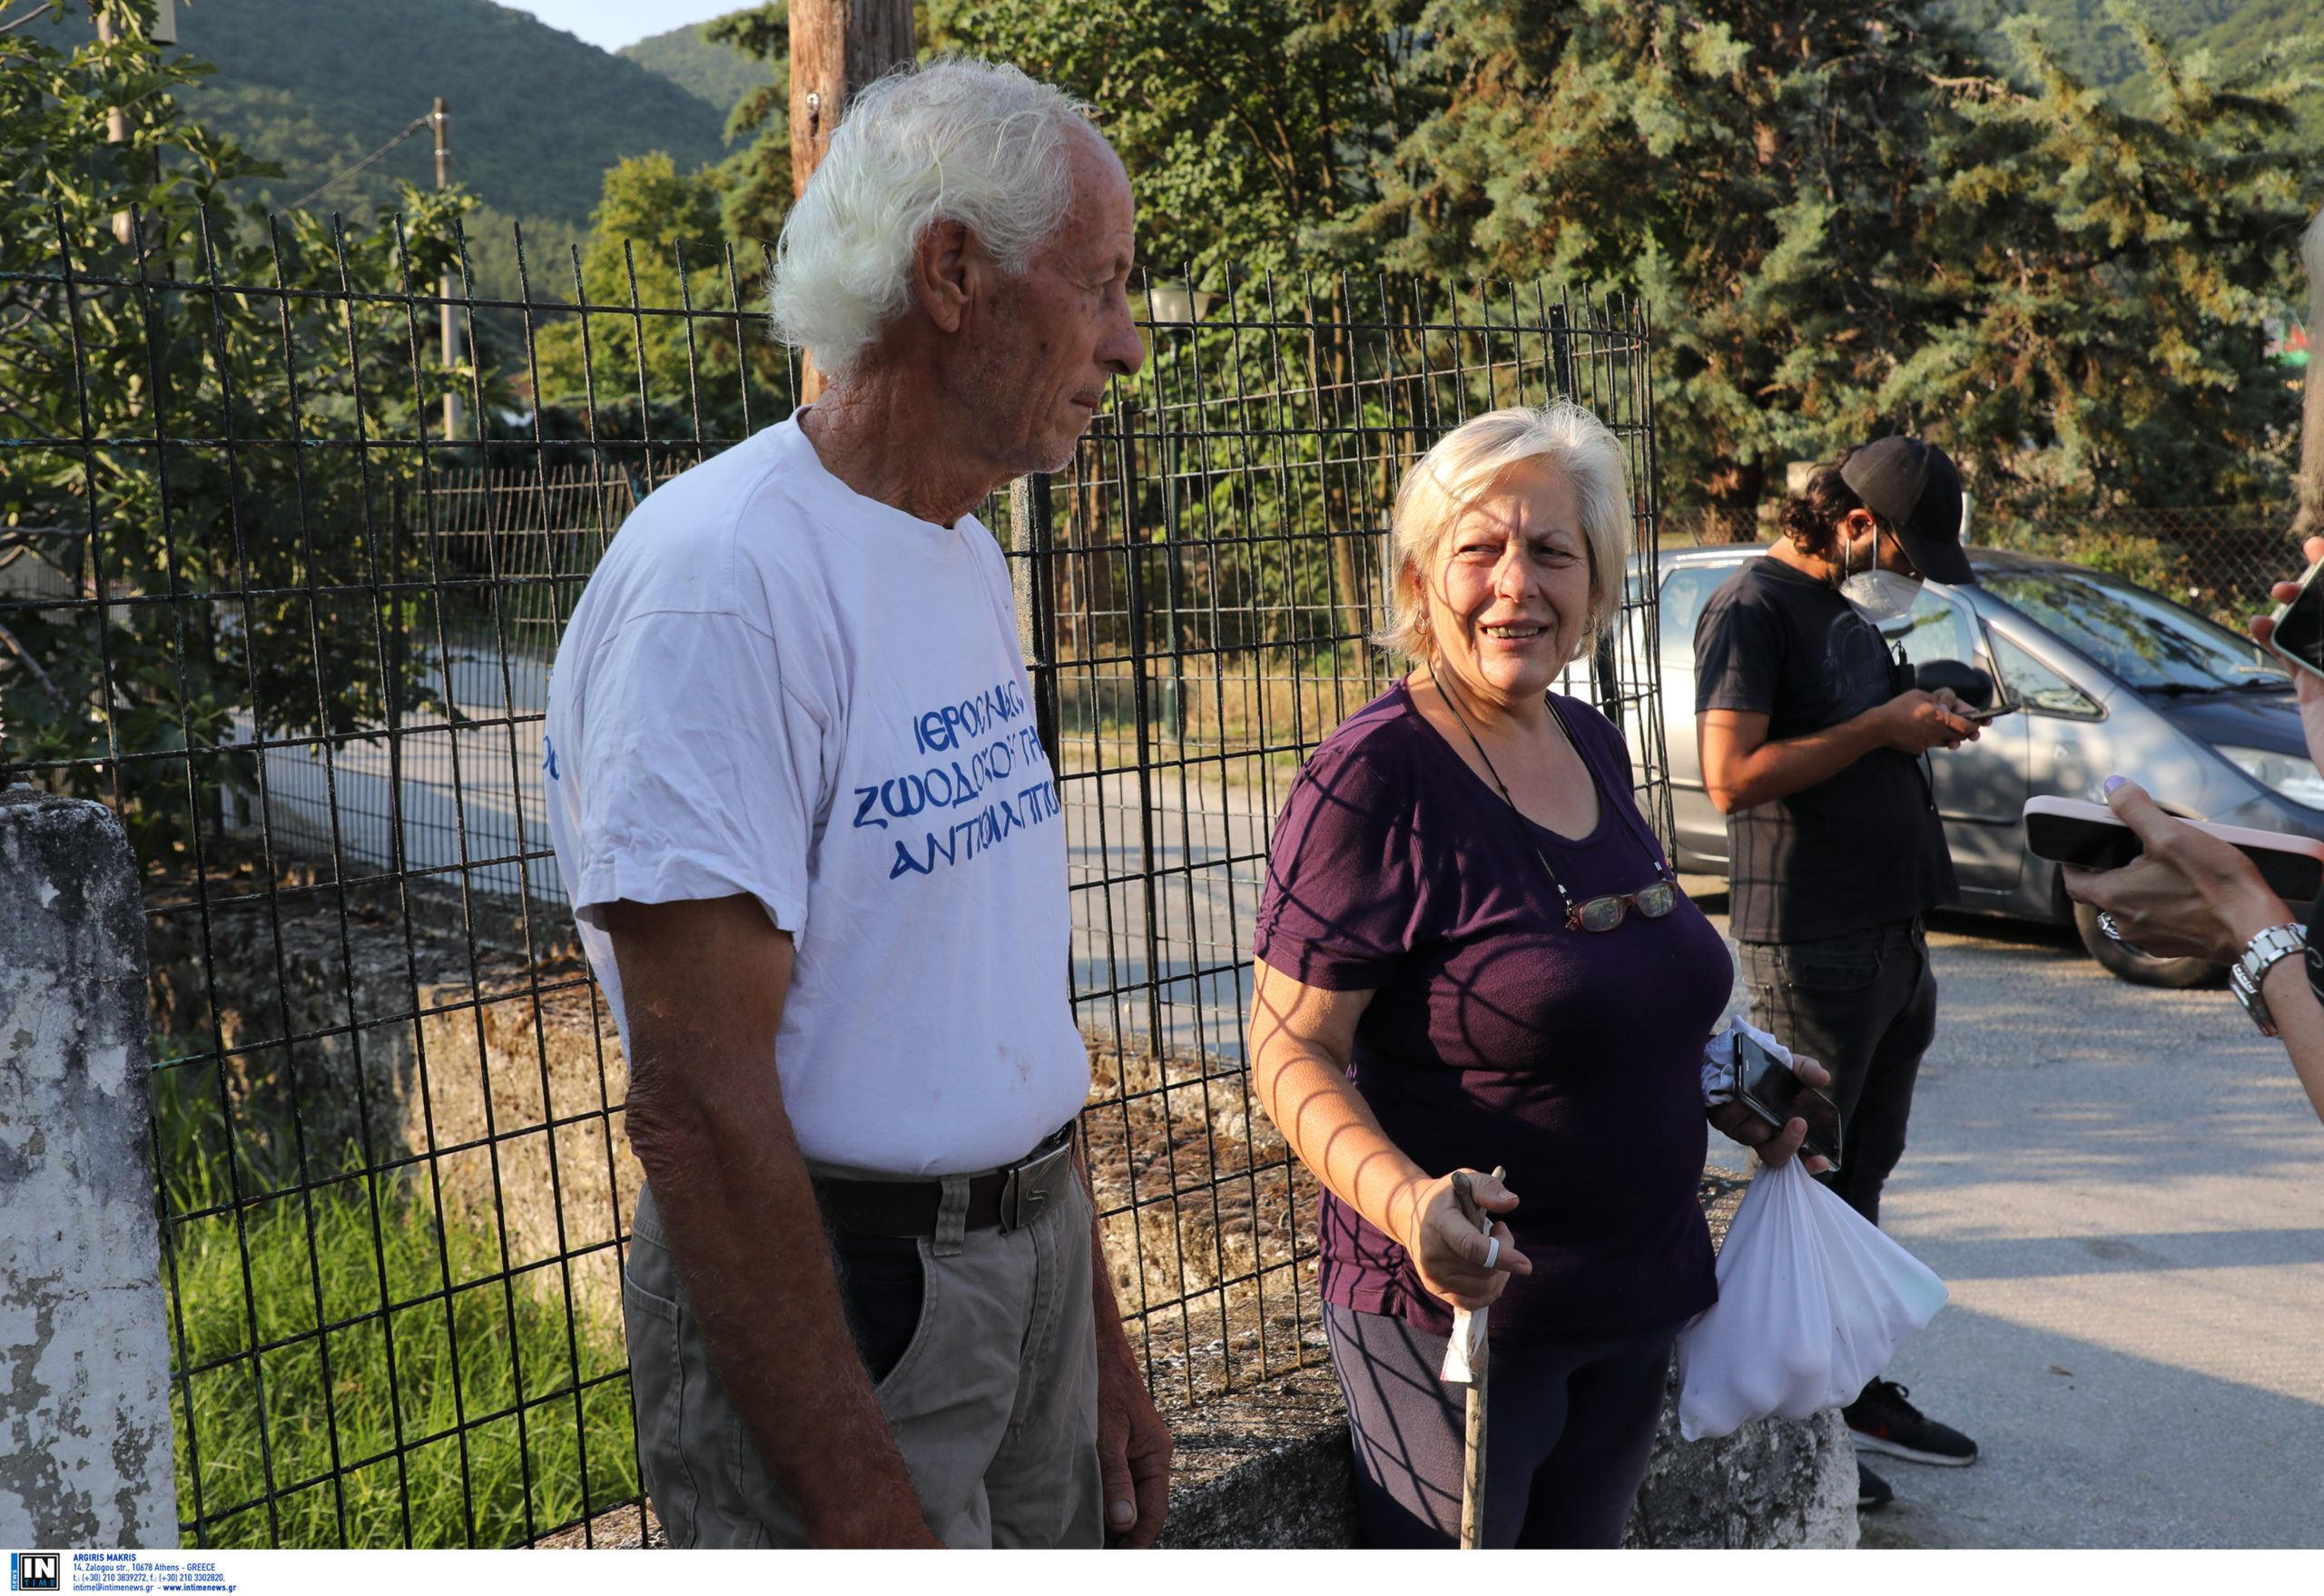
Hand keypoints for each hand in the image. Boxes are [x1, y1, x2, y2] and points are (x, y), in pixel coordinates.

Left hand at [1095, 1324, 1171, 1547]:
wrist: (1093, 1343)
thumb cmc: (1103, 1380)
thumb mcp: (1107, 1432)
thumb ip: (1115, 1476)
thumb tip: (1124, 1522)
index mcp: (1156, 1454)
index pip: (1154, 1511)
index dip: (1139, 1541)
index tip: (1121, 1562)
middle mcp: (1148, 1456)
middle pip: (1141, 1509)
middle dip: (1123, 1537)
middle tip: (1097, 1557)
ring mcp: (1132, 1451)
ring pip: (1125, 1497)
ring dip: (1110, 1521)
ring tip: (1086, 1544)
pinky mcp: (1114, 1445)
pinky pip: (1113, 1482)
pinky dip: (1101, 1501)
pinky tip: (1082, 1514)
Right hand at [1397, 1169, 1530, 1312]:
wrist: (1408, 1214)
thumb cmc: (1444, 1197)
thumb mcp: (1465, 1180)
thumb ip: (1488, 1188)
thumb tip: (1512, 1202)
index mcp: (1440, 1224)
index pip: (1471, 1247)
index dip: (1501, 1256)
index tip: (1525, 1264)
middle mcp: (1432, 1254)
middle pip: (1485, 1269)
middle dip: (1504, 1251)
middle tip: (1499, 1230)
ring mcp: (1432, 1275)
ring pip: (1483, 1287)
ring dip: (1499, 1271)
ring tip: (1491, 1247)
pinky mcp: (1435, 1288)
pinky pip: (1472, 1302)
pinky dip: (1489, 1290)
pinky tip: (1490, 1271)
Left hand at [1706, 1054, 1833, 1173]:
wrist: (1734, 1055)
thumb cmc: (1768, 1068)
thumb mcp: (1791, 1066)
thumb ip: (1808, 1071)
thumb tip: (1824, 1078)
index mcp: (1786, 1130)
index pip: (1802, 1159)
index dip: (1811, 1163)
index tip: (1820, 1160)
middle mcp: (1764, 1136)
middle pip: (1776, 1156)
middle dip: (1789, 1143)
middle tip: (1799, 1123)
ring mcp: (1742, 1131)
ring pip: (1753, 1135)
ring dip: (1758, 1116)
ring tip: (1757, 1094)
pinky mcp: (1721, 1121)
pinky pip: (1730, 1121)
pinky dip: (1736, 1106)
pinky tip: (1737, 1093)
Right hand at [1876, 689, 1978, 754]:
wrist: (1879, 727)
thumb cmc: (1899, 708)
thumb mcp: (1920, 694)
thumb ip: (1939, 699)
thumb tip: (1948, 706)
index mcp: (1940, 717)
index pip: (1967, 724)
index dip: (1977, 723)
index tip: (1982, 720)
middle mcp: (1937, 732)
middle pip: (1961, 735)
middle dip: (1968, 731)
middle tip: (1971, 727)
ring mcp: (1929, 743)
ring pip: (1949, 741)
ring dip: (1954, 736)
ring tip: (1951, 730)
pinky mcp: (1920, 749)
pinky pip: (1933, 744)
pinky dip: (1935, 738)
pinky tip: (1926, 732)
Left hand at [2060, 777, 2286, 961]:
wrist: (2256, 927)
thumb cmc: (2215, 884)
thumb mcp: (2171, 834)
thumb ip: (2135, 809)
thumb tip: (2113, 787)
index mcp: (2113, 897)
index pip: (2073, 882)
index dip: (2073, 864)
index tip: (2081, 852)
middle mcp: (2124, 923)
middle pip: (2104, 893)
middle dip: (2116, 871)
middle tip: (2137, 852)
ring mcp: (2149, 939)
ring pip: (2132, 908)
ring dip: (2142, 889)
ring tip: (2169, 869)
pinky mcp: (2174, 947)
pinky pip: (2157, 922)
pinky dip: (2164, 906)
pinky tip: (2188, 891)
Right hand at [2251, 534, 2323, 765]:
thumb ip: (2321, 647)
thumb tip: (2295, 618)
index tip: (2323, 545)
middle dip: (2323, 579)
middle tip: (2309, 553)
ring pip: (2314, 626)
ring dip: (2295, 605)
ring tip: (2281, 593)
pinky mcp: (2313, 689)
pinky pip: (2291, 656)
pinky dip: (2273, 638)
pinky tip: (2259, 624)